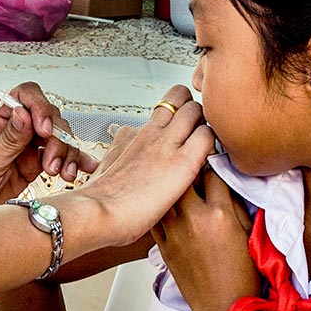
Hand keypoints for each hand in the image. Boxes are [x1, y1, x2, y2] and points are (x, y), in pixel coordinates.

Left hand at [0, 82, 98, 210]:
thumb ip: (8, 140)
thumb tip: (24, 113)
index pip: (24, 95)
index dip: (40, 107)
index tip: (45, 130)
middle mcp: (13, 127)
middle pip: (48, 117)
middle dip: (57, 138)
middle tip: (51, 163)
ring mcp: (25, 144)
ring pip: (58, 137)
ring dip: (67, 153)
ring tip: (63, 174)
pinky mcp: (34, 163)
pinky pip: (59, 157)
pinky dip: (73, 161)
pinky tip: (84, 168)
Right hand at [65, 86, 214, 247]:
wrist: (96, 212)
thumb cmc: (100, 203)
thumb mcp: (107, 171)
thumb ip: (121, 159)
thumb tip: (126, 159)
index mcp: (131, 134)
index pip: (159, 111)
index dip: (172, 119)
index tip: (177, 134)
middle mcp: (149, 130)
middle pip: (179, 97)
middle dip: (193, 111)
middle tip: (198, 134)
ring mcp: (166, 143)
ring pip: (196, 109)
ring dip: (205, 124)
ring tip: (206, 147)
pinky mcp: (183, 161)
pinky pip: (209, 136)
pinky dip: (214, 145)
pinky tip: (210, 163)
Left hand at [150, 167, 257, 310]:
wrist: (224, 308)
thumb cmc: (243, 275)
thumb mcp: (249, 234)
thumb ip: (236, 205)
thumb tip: (227, 184)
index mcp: (219, 214)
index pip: (212, 173)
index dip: (213, 162)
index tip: (213, 158)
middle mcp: (193, 219)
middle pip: (183, 177)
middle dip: (188, 168)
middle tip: (192, 165)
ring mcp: (174, 232)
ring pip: (165, 195)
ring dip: (171, 186)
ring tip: (177, 183)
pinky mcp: (162, 245)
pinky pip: (156, 216)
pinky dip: (161, 207)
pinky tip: (167, 205)